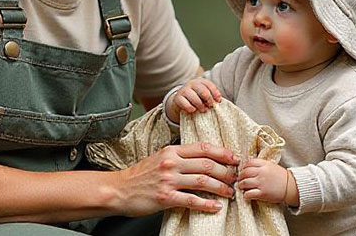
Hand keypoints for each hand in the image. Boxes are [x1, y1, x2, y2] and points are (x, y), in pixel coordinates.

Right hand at [113, 141, 238, 215]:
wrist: (120, 189)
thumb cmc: (141, 175)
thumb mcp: (159, 157)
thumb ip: (179, 156)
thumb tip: (202, 157)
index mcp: (172, 150)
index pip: (202, 147)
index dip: (221, 152)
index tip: (234, 158)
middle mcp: (172, 162)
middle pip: (207, 164)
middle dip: (226, 171)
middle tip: (236, 178)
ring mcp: (169, 180)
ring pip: (203, 181)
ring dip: (221, 187)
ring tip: (230, 192)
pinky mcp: (166, 197)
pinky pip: (191, 200)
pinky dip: (206, 204)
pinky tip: (216, 206)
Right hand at [165, 78, 222, 122]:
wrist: (180, 102)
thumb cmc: (196, 99)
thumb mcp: (203, 95)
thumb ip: (211, 96)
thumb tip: (218, 101)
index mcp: (199, 81)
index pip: (209, 84)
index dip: (215, 93)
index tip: (218, 101)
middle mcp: (191, 84)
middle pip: (202, 90)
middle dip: (208, 99)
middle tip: (210, 106)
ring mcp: (184, 90)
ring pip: (194, 97)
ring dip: (200, 105)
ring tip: (203, 110)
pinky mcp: (177, 98)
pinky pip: (185, 103)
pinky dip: (190, 107)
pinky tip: (193, 110)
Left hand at [237, 158, 296, 204]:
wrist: (291, 187)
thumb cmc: (281, 176)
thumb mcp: (272, 166)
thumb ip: (261, 165)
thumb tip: (248, 166)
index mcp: (264, 165)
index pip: (248, 163)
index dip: (243, 167)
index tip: (243, 170)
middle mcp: (261, 173)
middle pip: (244, 172)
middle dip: (240, 176)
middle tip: (240, 179)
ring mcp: (261, 183)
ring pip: (244, 183)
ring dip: (241, 185)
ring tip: (242, 187)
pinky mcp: (262, 193)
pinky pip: (248, 194)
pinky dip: (245, 195)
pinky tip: (246, 195)